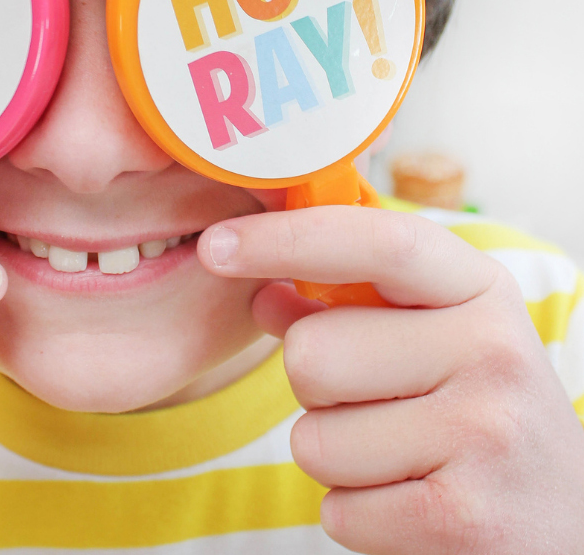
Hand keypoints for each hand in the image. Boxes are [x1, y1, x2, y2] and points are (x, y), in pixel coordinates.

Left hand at [200, 205, 583, 553]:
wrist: (570, 527)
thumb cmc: (479, 420)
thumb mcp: (434, 342)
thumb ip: (345, 308)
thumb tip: (257, 286)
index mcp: (482, 295)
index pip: (378, 244)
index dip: (288, 238)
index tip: (216, 245)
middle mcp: (494, 355)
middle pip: (311, 355)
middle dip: (316, 394)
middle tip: (381, 411)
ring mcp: (486, 436)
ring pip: (314, 441)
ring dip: (337, 461)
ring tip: (405, 461)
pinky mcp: (464, 519)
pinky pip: (338, 510)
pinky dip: (359, 518)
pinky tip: (415, 507)